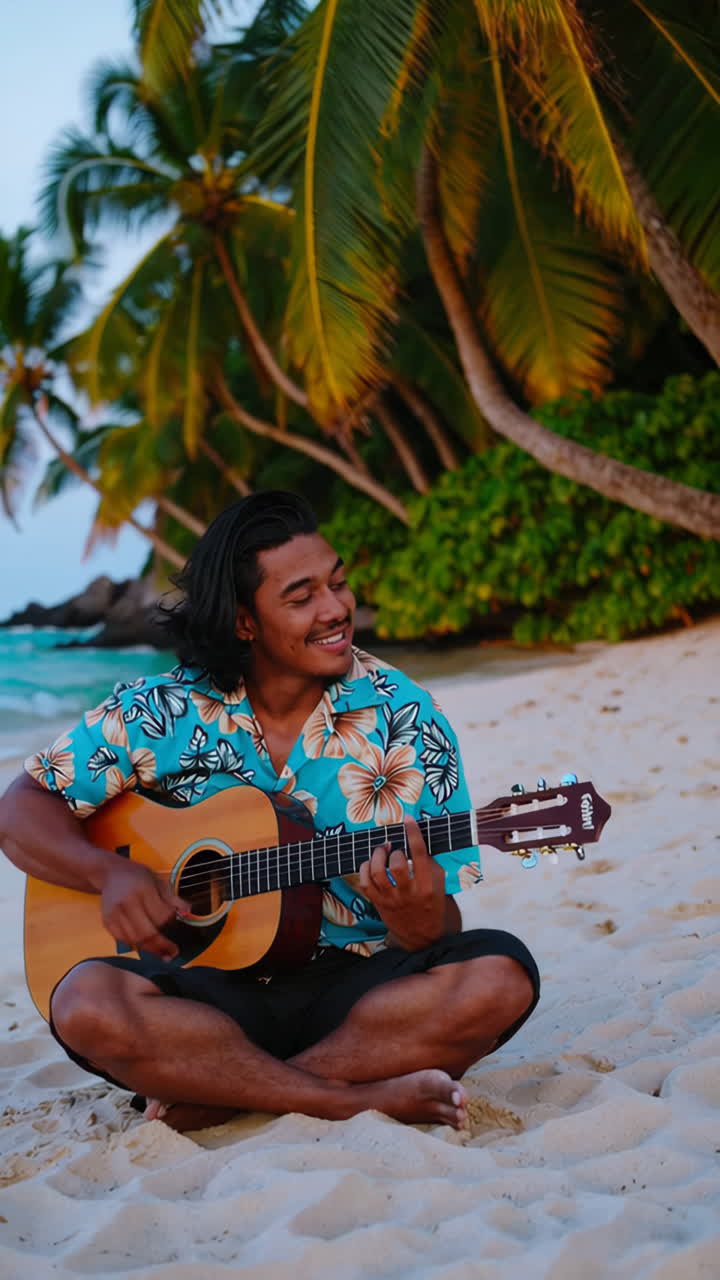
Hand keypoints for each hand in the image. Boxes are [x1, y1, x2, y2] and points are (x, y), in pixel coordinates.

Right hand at [99, 858, 188, 959]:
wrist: (110, 873)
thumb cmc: (138, 876)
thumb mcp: (158, 881)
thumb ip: (172, 898)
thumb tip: (189, 911)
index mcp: (143, 890)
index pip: (160, 915)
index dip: (170, 923)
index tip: (177, 928)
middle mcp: (127, 903)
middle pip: (146, 932)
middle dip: (162, 946)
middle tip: (173, 953)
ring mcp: (114, 914)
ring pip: (135, 939)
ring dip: (150, 949)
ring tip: (162, 954)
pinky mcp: (107, 921)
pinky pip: (122, 940)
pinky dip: (135, 945)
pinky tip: (145, 947)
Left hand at [359, 817, 448, 950]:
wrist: (423, 937)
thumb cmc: (432, 904)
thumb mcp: (439, 885)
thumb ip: (430, 863)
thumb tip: (415, 841)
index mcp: (427, 886)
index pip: (419, 854)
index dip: (413, 833)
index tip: (408, 819)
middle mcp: (408, 893)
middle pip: (396, 864)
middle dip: (394, 850)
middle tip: (394, 847)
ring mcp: (391, 900)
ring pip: (377, 873)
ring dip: (377, 856)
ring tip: (381, 850)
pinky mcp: (378, 904)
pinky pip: (365, 884)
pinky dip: (364, 869)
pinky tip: (370, 863)